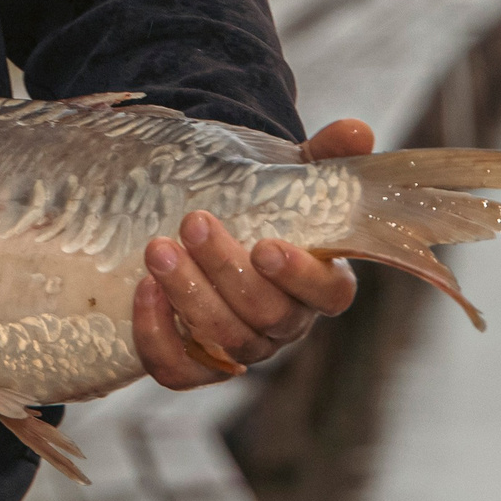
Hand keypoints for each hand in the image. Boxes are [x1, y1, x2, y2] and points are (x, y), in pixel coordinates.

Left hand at [132, 115, 369, 388]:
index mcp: (321, 284)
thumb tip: (358, 130)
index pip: (327, 295)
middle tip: (193, 224)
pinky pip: (180, 371)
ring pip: (224, 341)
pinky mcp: (198, 364)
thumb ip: (327, 156)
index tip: (266, 246)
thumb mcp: (294, 175)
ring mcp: (243, 348)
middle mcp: (286, 323)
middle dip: (225, 271)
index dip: (300, 276)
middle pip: (266, 316)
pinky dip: (159, 337)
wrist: (214, 228)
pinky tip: (143, 290)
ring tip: (157, 249)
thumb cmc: (265, 206)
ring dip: (189, 296)